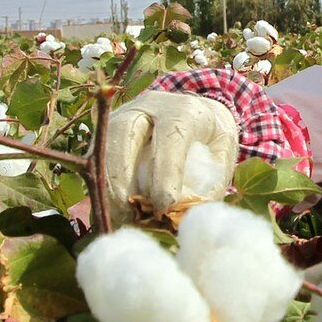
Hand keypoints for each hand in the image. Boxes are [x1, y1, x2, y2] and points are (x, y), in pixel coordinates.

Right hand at [103, 91, 238, 223]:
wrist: (199, 112)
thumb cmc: (213, 138)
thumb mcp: (224, 156)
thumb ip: (211, 182)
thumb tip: (186, 215)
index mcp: (184, 110)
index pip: (171, 138)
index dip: (165, 174)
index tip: (165, 206)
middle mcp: (149, 106)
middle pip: (124, 132)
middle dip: (122, 176)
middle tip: (129, 213)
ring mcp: (124, 114)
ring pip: (103, 143)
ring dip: (106, 183)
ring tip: (118, 215)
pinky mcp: (108, 128)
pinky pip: (97, 155)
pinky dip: (102, 183)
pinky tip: (112, 208)